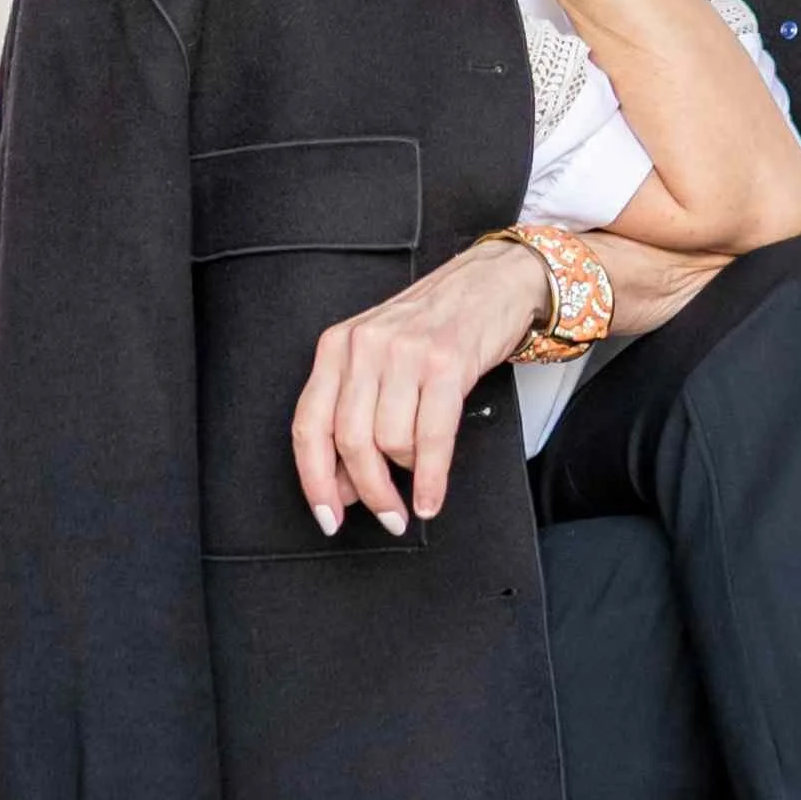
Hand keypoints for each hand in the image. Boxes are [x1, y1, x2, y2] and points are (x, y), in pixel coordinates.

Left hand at [294, 238, 550, 533]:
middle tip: (388, 516)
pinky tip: (431, 499)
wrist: (491, 283)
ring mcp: (404, 353)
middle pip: (349, 441)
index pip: (309, 425)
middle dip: (369, 491)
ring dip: (407, 474)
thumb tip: (343, 485)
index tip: (329, 516)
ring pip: (389, 442)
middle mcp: (364, 347)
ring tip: (421, 474)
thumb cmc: (435, 325)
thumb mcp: (380, 360)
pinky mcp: (446, 363)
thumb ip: (355, 414)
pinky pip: (431, 437)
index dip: (315, 480)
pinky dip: (431, 479)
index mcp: (336, 347)